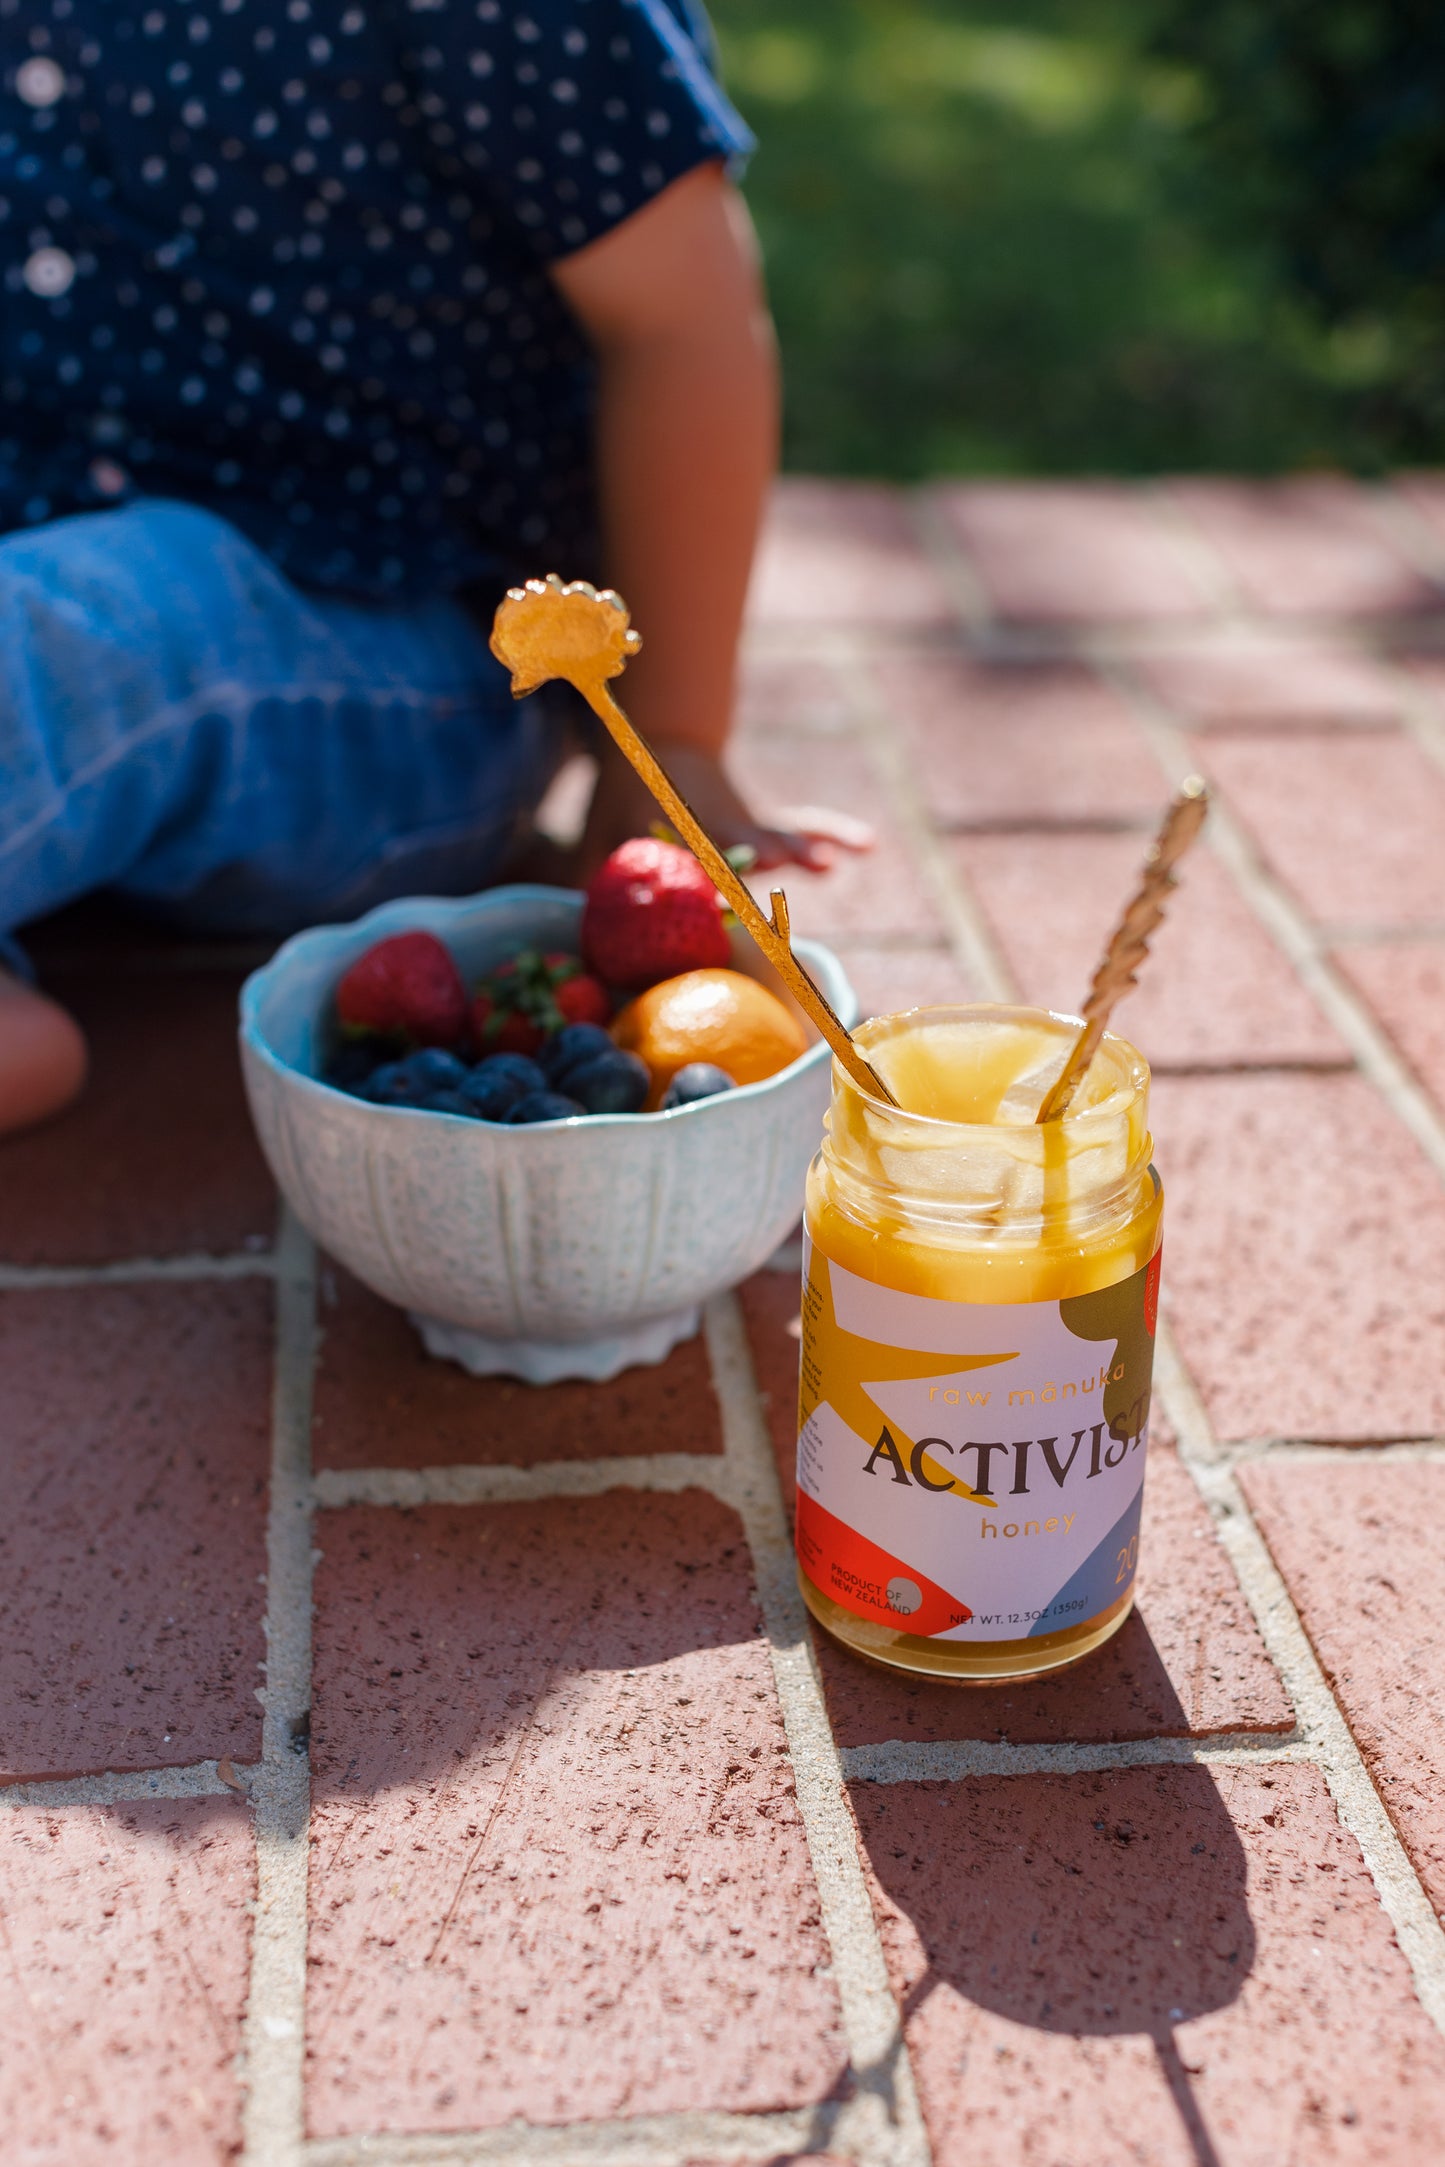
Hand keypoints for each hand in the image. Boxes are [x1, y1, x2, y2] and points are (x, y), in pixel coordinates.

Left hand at [573, 737, 873, 883]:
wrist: (659, 746)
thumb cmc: (623, 799)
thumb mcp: (602, 827)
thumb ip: (598, 867)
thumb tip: (572, 903)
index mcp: (675, 826)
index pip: (691, 854)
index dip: (704, 873)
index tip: (716, 895)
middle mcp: (716, 826)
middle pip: (743, 843)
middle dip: (761, 853)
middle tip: (781, 858)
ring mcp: (746, 824)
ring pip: (778, 833)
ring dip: (801, 845)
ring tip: (824, 861)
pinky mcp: (763, 826)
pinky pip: (804, 824)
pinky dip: (835, 832)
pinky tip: (866, 845)